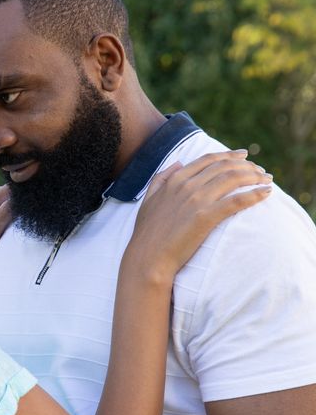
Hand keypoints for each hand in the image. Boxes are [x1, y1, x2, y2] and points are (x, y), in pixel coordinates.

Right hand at [129, 150, 271, 280]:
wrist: (147, 259)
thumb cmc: (147, 235)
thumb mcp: (149, 201)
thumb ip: (161, 178)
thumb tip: (178, 162)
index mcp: (175, 179)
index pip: (208, 160)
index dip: (229, 155)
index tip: (244, 156)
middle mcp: (187, 185)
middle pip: (225, 167)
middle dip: (247, 166)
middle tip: (261, 171)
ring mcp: (197, 200)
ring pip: (233, 179)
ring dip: (254, 177)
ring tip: (267, 180)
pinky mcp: (206, 217)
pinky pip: (236, 200)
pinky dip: (254, 194)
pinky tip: (266, 193)